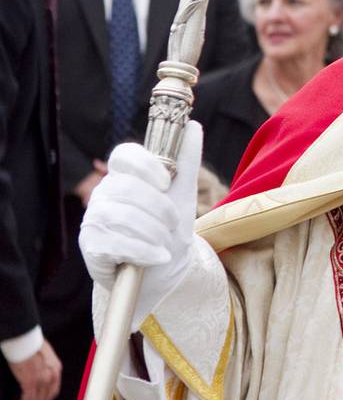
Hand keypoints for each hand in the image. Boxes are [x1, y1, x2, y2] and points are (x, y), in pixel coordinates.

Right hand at [8, 340, 61, 399]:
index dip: (45, 399)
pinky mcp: (30, 382)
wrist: (25, 340)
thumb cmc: (31, 345)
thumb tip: (38, 374)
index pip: (54, 390)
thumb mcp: (45, 356)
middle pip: (46, 398)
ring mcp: (42, 379)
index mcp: (56, 368)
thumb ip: (44, 367)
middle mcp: (52, 375)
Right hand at [79, 121, 202, 328]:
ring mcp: (94, 220)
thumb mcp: (183, 196)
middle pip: (126, 188)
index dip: (145, 164)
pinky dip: (142, 251)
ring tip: (166, 244)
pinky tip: (159, 257)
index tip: (167, 181)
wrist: (164, 274)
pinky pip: (112, 242)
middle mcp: (104, 194)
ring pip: (119, 215)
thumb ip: (186, 161)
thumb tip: (193, 125)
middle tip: (174, 224)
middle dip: (158, 208)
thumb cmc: (170, 231)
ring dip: (152, 231)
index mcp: (125, 177)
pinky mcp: (91, 248)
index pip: (123, 154)